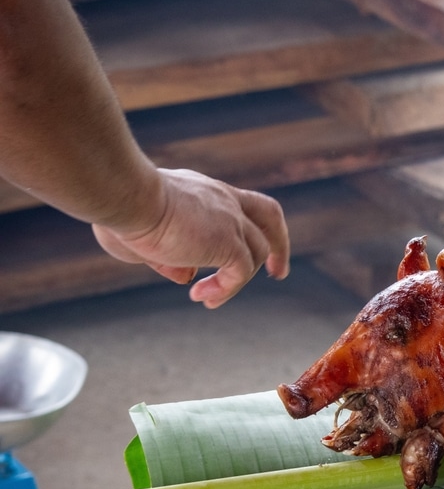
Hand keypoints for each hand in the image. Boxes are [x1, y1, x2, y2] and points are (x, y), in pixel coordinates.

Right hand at [92, 168, 290, 307]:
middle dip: (278, 245)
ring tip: (205, 298)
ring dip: (235, 282)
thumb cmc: (120, 210)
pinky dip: (227, 289)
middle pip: (267, 215)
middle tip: (278, 272)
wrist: (127, 196)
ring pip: (255, 252)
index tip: (234, 247)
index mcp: (204, 191)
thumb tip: (186, 277)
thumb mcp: (142, 237)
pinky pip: (241, 272)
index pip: (235, 203)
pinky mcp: (229, 241)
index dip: (239, 225)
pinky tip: (202, 297)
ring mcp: (230, 219)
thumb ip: (167, 256)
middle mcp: (223, 199)